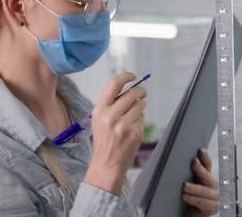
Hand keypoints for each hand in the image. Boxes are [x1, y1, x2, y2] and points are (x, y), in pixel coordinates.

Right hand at [84, 72, 146, 194]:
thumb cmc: (103, 140)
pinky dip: (140, 119)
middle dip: (140, 91)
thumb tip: (128, 88)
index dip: (125, 76)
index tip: (132, 76)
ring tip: (136, 112)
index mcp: (99, 109)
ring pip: (140, 105)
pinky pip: (142, 118)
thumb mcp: (99, 118)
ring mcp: (123, 125)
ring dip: (141, 105)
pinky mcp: (134, 133)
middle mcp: (110, 116)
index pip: (114, 84)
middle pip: (132, 93)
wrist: (106, 164)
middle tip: (142, 93)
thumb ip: (111, 103)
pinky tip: (133, 127)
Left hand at [183, 149, 218, 216]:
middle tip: (193, 162)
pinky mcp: (212, 208)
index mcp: (207, 177)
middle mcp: (213, 186)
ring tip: (184, 186)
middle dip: (201, 169)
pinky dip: (194, 199)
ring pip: (205, 191)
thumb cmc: (189, 197)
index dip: (205, 158)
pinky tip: (185, 197)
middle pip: (208, 176)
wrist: (193, 214)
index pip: (208, 165)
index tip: (200, 150)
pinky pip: (203, 203)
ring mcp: (215, 197)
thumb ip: (187, 173)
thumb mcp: (189, 183)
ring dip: (195, 188)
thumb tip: (175, 161)